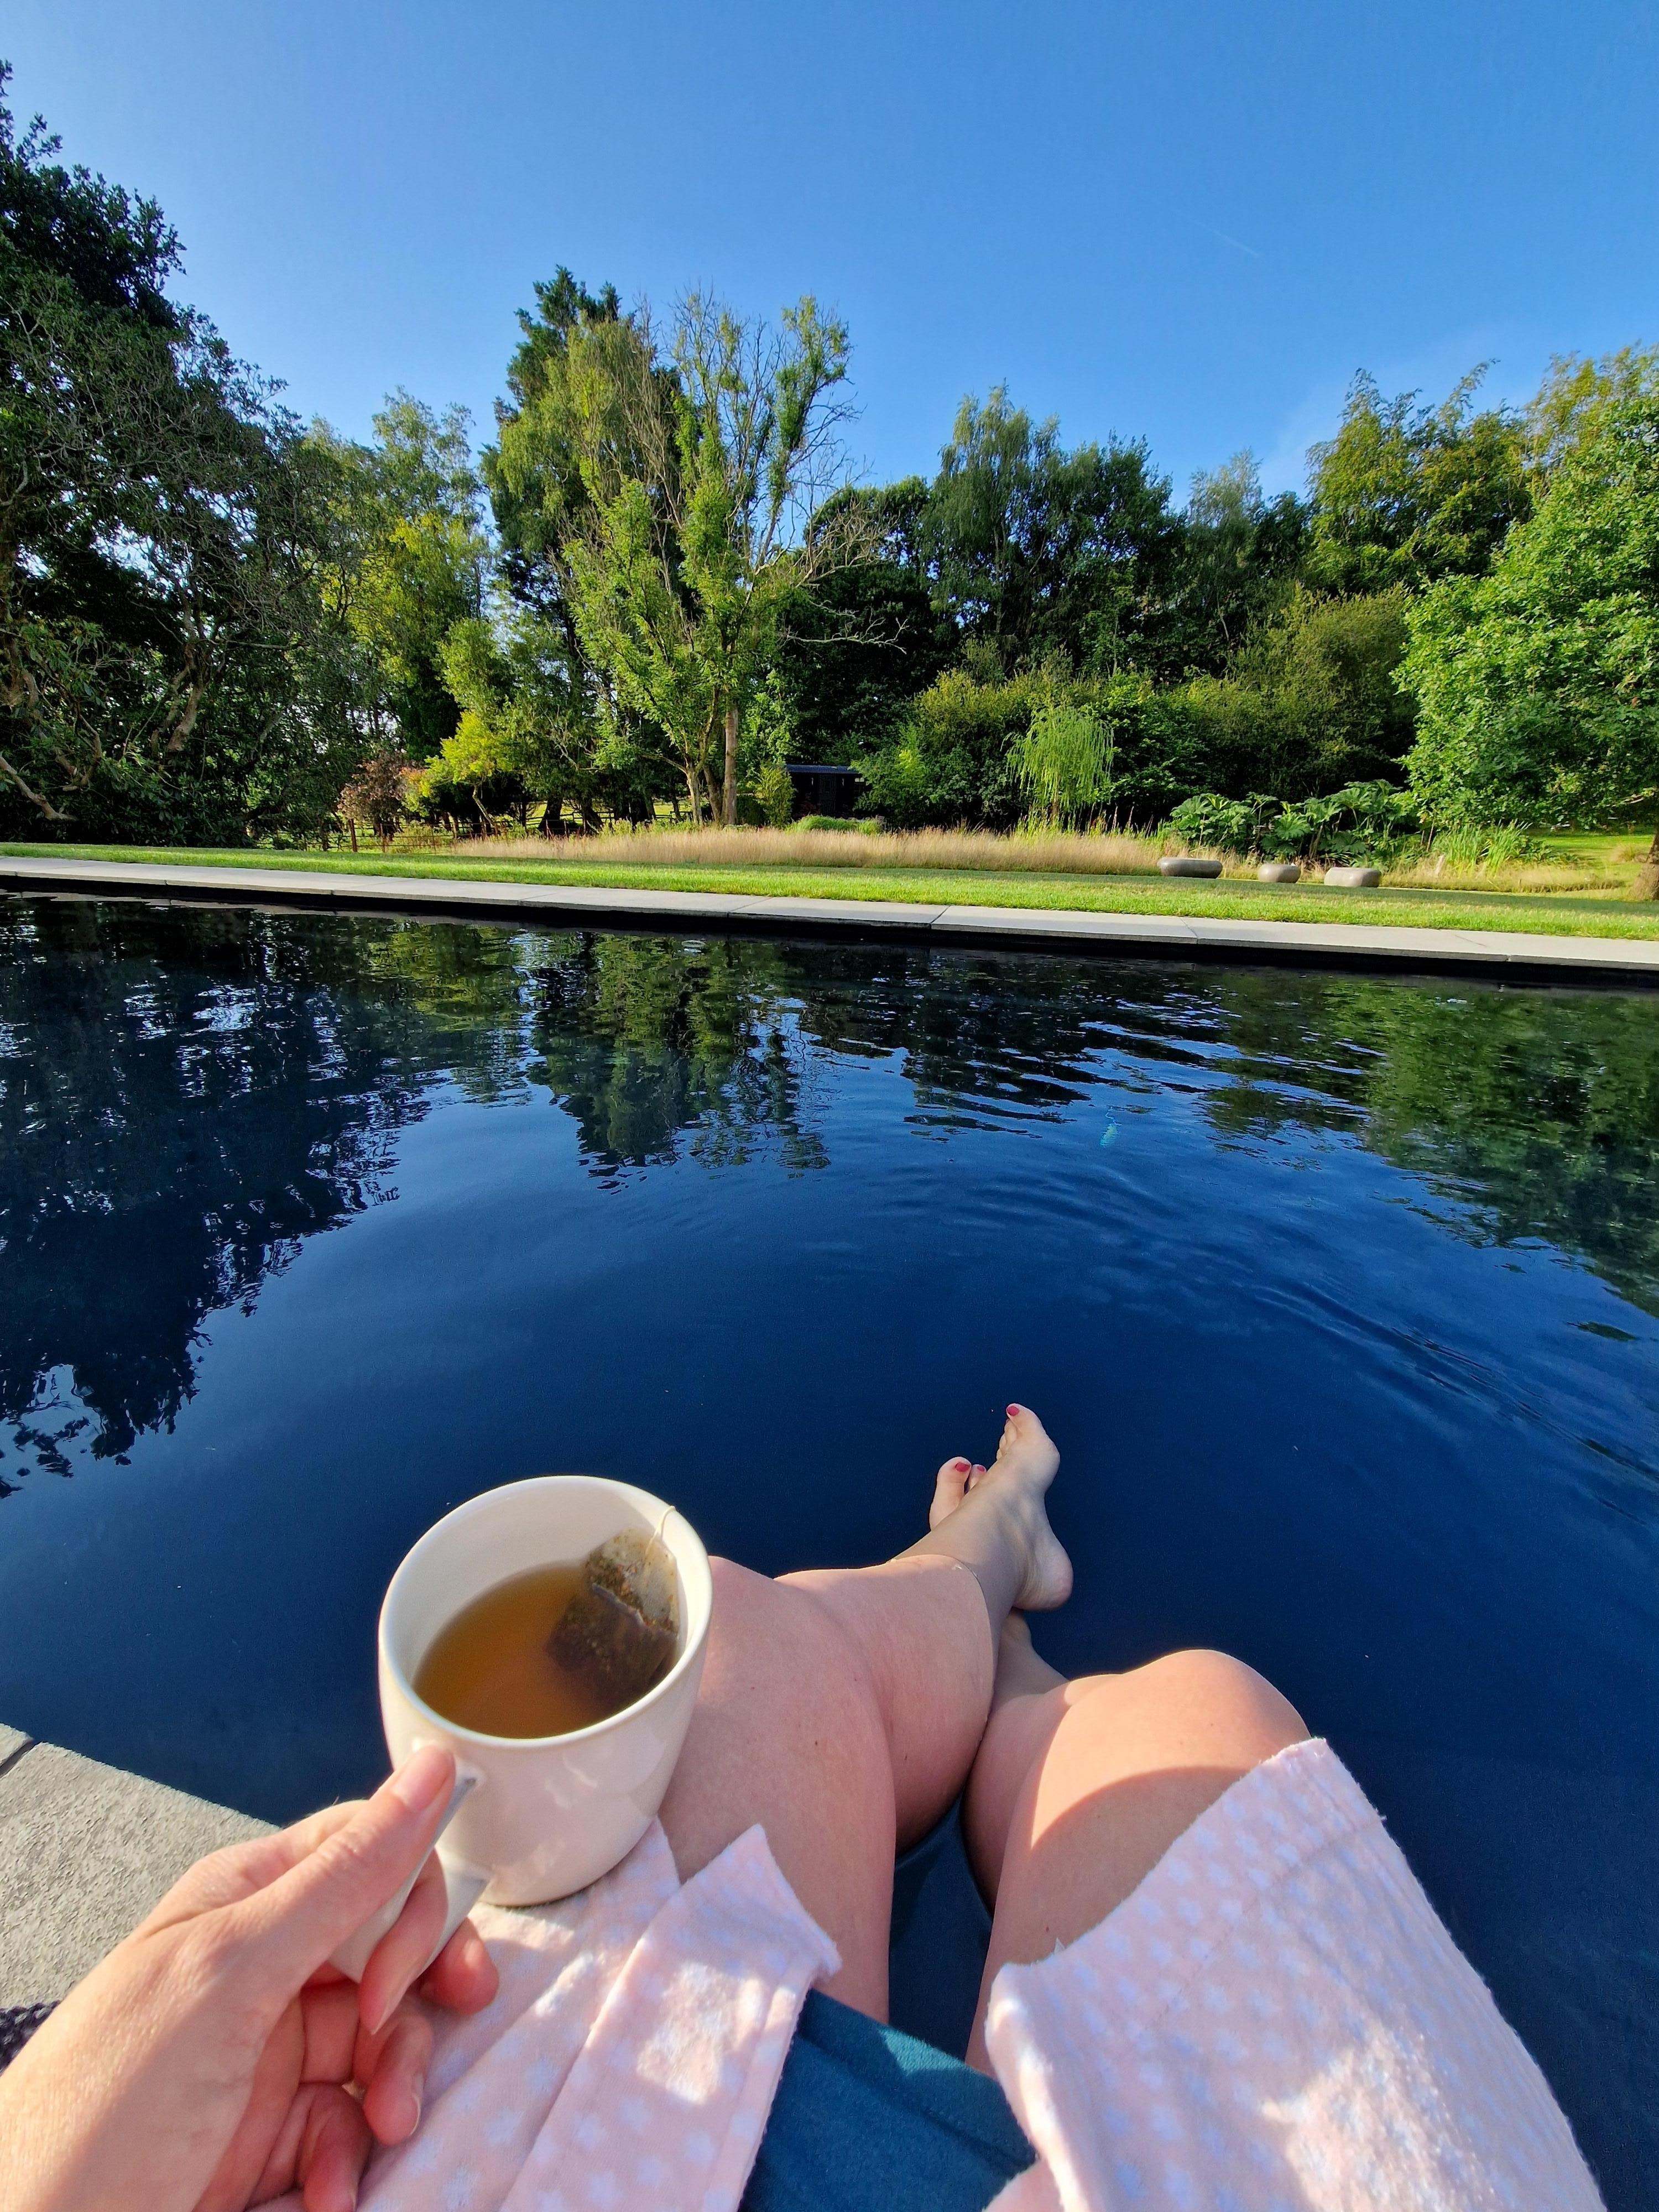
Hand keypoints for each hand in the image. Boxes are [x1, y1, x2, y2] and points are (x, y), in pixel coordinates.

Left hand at [0, 1745, 497, 2211]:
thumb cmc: (102, 2108)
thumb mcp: (233, 1973)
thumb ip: (345, 1875)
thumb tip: (433, 1765)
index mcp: (246, 1903)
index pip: (367, 1853)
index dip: (414, 1901)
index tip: (413, 1967)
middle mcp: (262, 1970)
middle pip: (390, 1951)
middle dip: (417, 2001)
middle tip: (422, 2038)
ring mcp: (265, 2057)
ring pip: (380, 2043)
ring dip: (393, 2088)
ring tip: (379, 2133)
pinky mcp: (267, 2138)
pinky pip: (348, 2127)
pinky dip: (351, 2159)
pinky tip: (329, 2188)